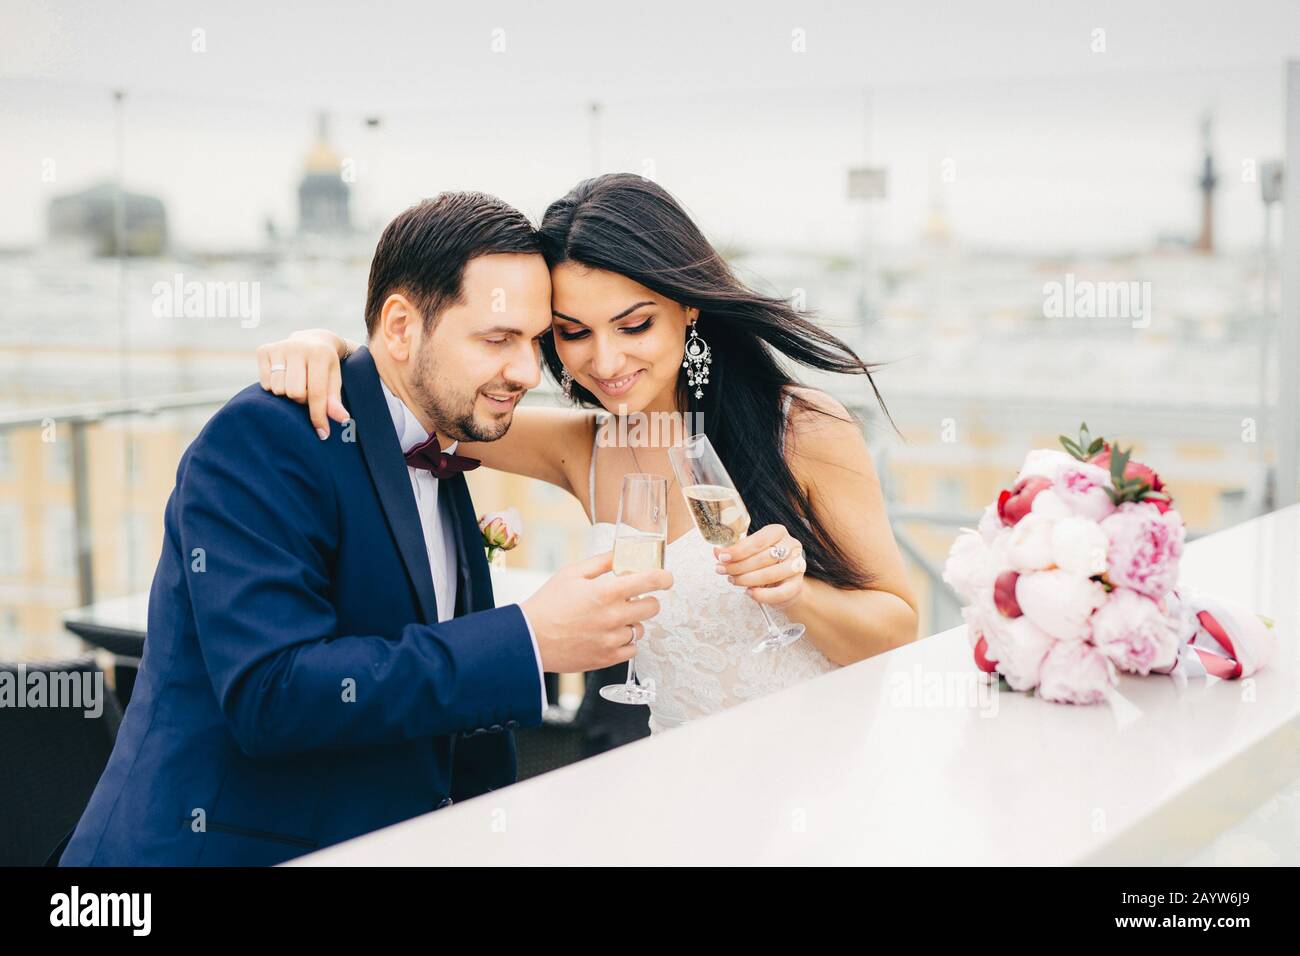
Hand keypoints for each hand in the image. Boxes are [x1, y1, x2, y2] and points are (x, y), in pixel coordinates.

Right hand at [256, 329, 354, 438]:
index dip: (318, 416)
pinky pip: (265, 383)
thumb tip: (341, 419)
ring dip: (287, 393)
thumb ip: (335, 400)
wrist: (313, 340)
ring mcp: (279, 347)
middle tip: (307, 391)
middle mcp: (298, 347)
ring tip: (296, 383)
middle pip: (294, 393)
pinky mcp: (263, 350)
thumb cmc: (326, 366)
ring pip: (278, 389)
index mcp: (320, 354)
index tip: (322, 433)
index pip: (316, 393)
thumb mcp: (334, 380)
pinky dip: (274, 386)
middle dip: (302, 399)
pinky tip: (284, 376)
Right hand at [522, 551, 672, 672]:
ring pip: (640, 629)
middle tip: (633, 599)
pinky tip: (609, 635)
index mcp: (605, 592)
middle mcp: (613, 617)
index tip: (666, 578)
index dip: (664, 578)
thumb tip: (621, 553)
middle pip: (652, 607)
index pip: (649, 581)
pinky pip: (632, 649)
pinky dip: (625, 642)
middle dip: (647, 600)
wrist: (529, 640)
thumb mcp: (571, 574)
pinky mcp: (606, 658)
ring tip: (611, 619)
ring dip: (632, 622)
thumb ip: (601, 562)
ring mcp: (611, 640)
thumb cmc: (547, 604)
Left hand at [714, 523, 806, 609]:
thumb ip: (735, 551)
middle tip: (722, 570)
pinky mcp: (797, 586)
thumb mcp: (750, 553)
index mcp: (778, 532)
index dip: (738, 550)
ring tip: (732, 580)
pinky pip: (779, 593)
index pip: (758, 541)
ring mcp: (796, 566)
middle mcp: (791, 546)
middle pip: (762, 558)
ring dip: (746, 579)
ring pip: (769, 574)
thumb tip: (717, 551)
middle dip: (738, 566)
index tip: (722, 557)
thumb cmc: (764, 563)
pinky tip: (749, 593)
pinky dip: (762, 595)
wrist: (782, 583)